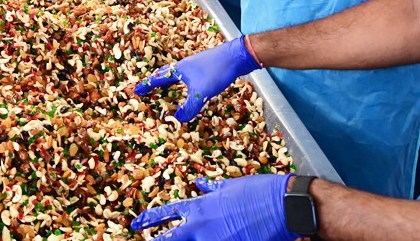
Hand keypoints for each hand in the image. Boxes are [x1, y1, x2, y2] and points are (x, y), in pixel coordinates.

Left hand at [131, 174, 296, 239]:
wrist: (283, 205)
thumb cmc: (258, 191)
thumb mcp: (231, 185)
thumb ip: (212, 188)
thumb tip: (200, 183)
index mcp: (201, 207)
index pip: (167, 213)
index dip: (150, 219)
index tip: (136, 224)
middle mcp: (202, 226)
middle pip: (170, 239)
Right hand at [135, 35, 260, 121]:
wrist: (236, 56)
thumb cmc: (216, 72)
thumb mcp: (202, 93)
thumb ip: (189, 107)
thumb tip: (177, 120)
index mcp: (179, 70)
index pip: (158, 78)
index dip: (147, 85)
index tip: (136, 90)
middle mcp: (184, 66)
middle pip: (165, 74)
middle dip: (155, 82)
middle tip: (147, 89)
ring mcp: (194, 65)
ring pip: (176, 74)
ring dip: (168, 82)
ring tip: (164, 88)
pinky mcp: (204, 67)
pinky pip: (186, 75)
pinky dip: (181, 82)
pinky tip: (189, 86)